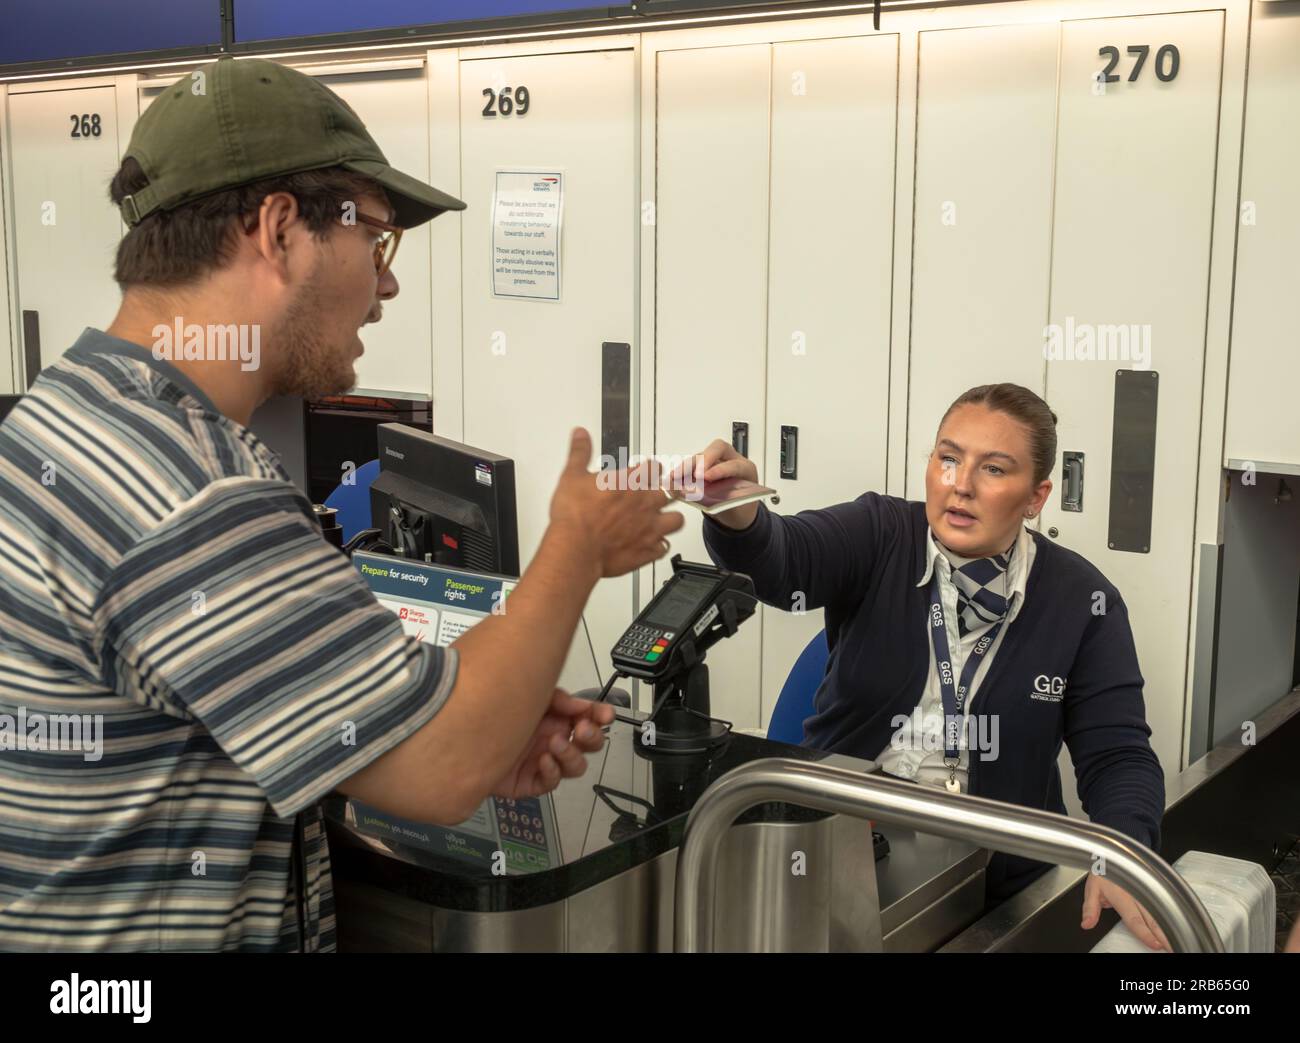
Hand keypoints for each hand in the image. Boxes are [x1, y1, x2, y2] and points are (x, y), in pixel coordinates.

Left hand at [490, 690, 614, 798]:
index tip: (606, 714)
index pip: (589, 717)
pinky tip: (543, 759)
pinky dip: (551, 771)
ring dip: (571, 754)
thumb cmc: (493, 716)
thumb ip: (559, 699)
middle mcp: (553, 739)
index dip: (601, 716)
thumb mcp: (531, 698)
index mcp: (557, 718)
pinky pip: (551, 782)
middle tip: (582, 729)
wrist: (461, 740)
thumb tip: (582, 706)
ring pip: (576, 766)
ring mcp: (543, 761)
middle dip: (592, 736)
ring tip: (554, 744)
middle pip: (589, 744)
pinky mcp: (530, 782)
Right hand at [548, 427, 683, 577]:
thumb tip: (580, 434)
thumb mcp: (572, 476)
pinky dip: (659, 546)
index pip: (653, 467)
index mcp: (631, 482)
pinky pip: (663, 547)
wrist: (576, 548)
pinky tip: (652, 545)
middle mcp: (646, 503)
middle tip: (659, 493)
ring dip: (670, 518)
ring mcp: (650, 528)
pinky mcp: (647, 550)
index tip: (649, 470)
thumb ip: (580, 452)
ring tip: (663, 518)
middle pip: (671, 491)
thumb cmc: (575, 516)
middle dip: (667, 491)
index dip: (652, 468)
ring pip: (676, 520)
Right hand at [672, 438, 760, 530]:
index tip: (707, 476)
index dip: (720, 469)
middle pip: (717, 449)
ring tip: (675, 477)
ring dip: (687, 466)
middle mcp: (731, 461)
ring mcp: (715, 462)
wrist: (737, 511)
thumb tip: (703, 499)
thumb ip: (722, 503)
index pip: (734, 464)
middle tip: (695, 473)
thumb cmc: (739, 508)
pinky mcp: (702, 467)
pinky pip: (691, 464)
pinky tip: (673, 478)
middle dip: (704, 459)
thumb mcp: (736, 509)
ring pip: (701, 456)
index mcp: (746, 470)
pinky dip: (681, 471)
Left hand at [1082, 872, 1170, 950]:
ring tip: (1178, 940)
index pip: (1134, 919)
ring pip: (1161, 911)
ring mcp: (1147, 890)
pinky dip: (1172, 915)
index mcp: (1121, 895)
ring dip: (1170, 927)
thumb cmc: (1104, 872)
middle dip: (1164, 935)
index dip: (1145, 933)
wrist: (1113, 854)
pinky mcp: (1154, 888)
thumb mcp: (1092, 889)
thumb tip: (1086, 924)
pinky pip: (1165, 903)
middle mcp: (1137, 894)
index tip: (1155, 944)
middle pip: (1153, 919)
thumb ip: (1090, 909)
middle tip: (1172, 948)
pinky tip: (1177, 925)